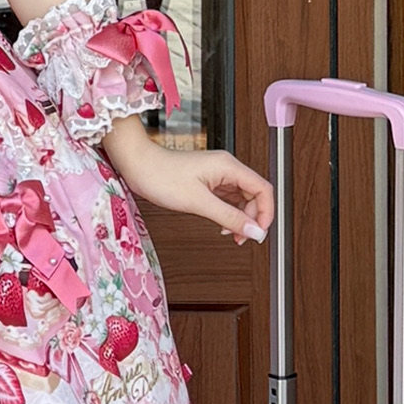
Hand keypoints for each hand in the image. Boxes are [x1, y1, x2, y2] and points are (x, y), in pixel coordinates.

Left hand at [113, 135, 273, 244]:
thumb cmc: (161, 176)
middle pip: (254, 195)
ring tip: (231, 234)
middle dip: (252, 218)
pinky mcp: (207, 180)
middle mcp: (226, 168)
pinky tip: (221, 224)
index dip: (266, 213)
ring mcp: (216, 174)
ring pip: (241, 198)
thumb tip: (254, 231)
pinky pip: (227, 198)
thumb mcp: (198, 203)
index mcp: (228, 167)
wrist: (137, 165)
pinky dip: (228, 213)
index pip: (263, 189)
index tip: (259, 232)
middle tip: (242, 237)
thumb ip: (229, 218)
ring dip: (240, 217)